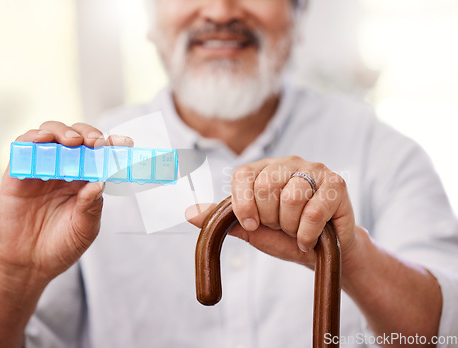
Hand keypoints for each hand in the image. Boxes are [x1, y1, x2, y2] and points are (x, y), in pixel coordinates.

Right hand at [0, 121, 133, 283]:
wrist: (28, 264)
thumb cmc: (61, 246)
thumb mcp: (84, 229)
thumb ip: (91, 206)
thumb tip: (100, 181)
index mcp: (85, 180)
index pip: (100, 155)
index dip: (113, 145)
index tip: (125, 143)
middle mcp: (64, 169)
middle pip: (77, 137)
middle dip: (88, 133)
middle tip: (96, 143)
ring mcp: (41, 168)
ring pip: (51, 134)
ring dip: (62, 131)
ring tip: (72, 142)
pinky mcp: (17, 173)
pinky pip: (23, 147)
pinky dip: (33, 137)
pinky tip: (43, 140)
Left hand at [187, 156, 357, 268]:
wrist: (320, 254)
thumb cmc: (284, 237)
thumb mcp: (251, 229)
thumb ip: (224, 219)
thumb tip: (188, 212)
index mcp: (265, 169)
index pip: (242, 176)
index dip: (243, 205)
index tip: (253, 224)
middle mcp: (289, 163)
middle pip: (266, 186)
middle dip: (270, 218)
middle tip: (281, 226)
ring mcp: (315, 170)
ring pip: (291, 198)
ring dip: (291, 227)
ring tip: (297, 230)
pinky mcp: (337, 184)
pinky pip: (313, 212)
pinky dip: (307, 235)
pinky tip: (310, 238)